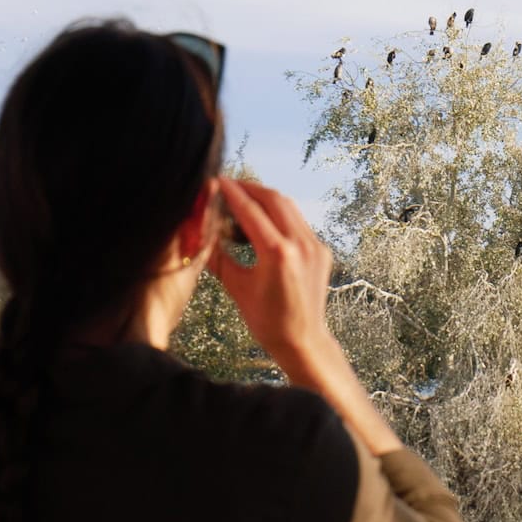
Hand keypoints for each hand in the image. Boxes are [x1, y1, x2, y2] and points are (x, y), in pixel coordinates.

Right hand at [210, 177, 334, 377]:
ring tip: (244, 200)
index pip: (251, 211)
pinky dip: (280, 215)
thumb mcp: (236, 287)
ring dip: (266, 199)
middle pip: (274, 199)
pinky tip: (263, 221)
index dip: (232, 193)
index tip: (217, 181)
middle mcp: (301, 245)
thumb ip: (217, 256)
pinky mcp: (321, 251)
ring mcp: (315, 246)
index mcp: (278, 254)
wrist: (302, 340)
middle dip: (250, 189)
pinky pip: (298, 223)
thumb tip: (199, 231)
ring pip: (289, 207)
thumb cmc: (266, 321)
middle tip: (229, 186)